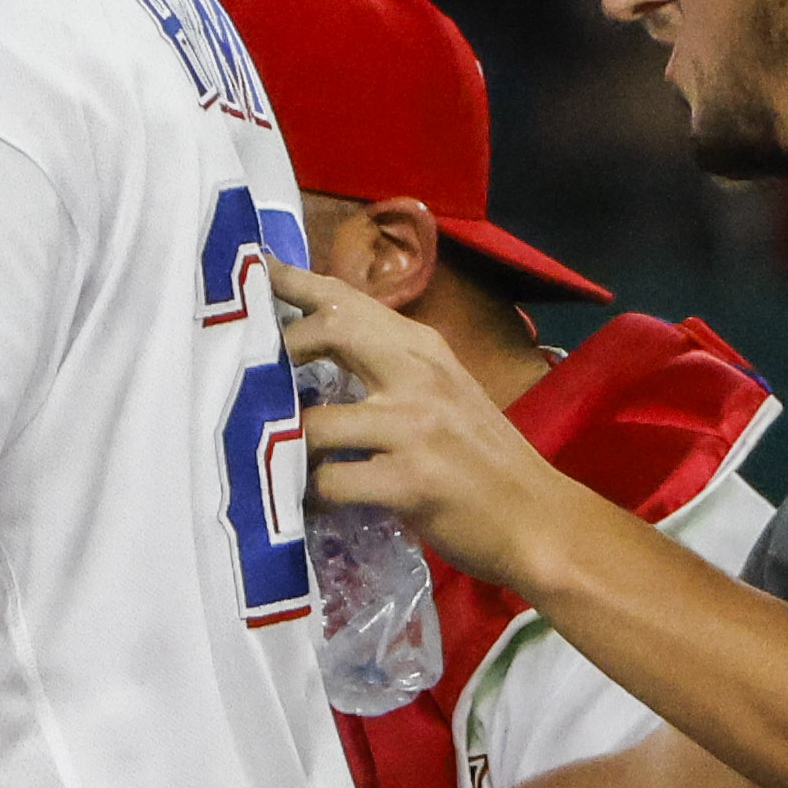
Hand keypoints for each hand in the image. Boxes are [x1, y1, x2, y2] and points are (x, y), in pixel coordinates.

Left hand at [280, 267, 578, 590]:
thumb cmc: (481, 460)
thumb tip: (316, 348)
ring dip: (286, 447)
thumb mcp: (440, 396)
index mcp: (424, 350)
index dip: (296, 283)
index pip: (352, 300)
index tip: (254, 269)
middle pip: (332, 329)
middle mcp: (420, 375)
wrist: (538, 518)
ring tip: (276, 462)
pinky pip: (330, 483)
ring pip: (316, 423)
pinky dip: (309, 497)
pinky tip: (311, 506)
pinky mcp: (410, 481)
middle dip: (280, 349)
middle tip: (249, 376)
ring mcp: (416, 427)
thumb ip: (386, 368)